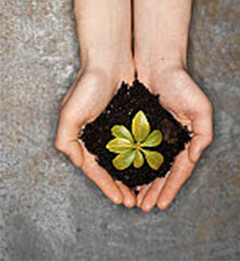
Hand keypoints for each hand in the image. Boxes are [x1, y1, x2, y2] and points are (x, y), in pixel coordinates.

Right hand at [55, 67, 135, 207]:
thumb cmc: (89, 85)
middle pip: (111, 169)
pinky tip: (148, 167)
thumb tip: (76, 161)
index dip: (106, 186)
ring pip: (124, 160)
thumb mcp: (70, 113)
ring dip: (132, 176)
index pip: (95, 170)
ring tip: (143, 190)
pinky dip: (140, 158)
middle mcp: (100, 138)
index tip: (119, 199)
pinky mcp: (129, 122)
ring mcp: (115, 131)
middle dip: (121, 186)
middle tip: (133, 201)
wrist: (110, 62)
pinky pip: (135, 146)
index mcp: (85, 139)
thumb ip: (66, 139)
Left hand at [136, 64, 212, 210]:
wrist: (157, 64)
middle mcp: (168, 140)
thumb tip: (194, 157)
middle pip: (162, 172)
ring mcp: (152, 135)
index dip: (171, 188)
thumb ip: (203, 133)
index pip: (179, 170)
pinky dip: (131, 165)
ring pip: (147, 165)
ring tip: (134, 199)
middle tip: (144, 207)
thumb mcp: (200, 108)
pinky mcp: (137, 128)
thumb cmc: (180, 83)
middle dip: (154, 191)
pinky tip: (125, 177)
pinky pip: (134, 151)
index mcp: (184, 139)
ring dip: (142, 183)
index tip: (162, 204)